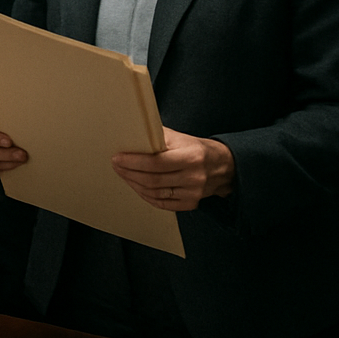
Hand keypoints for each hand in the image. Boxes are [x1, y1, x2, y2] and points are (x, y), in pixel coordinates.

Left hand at [112, 126, 234, 211]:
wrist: (222, 166)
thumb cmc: (195, 148)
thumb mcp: (179, 137)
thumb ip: (156, 136)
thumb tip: (129, 133)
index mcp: (191, 157)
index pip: (156, 162)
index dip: (133, 161)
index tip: (117, 158)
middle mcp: (194, 177)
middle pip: (153, 180)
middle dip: (129, 173)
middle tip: (116, 166)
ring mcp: (193, 193)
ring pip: (155, 193)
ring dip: (134, 184)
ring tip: (123, 174)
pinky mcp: (190, 203)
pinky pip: (162, 203)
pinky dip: (145, 195)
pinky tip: (137, 186)